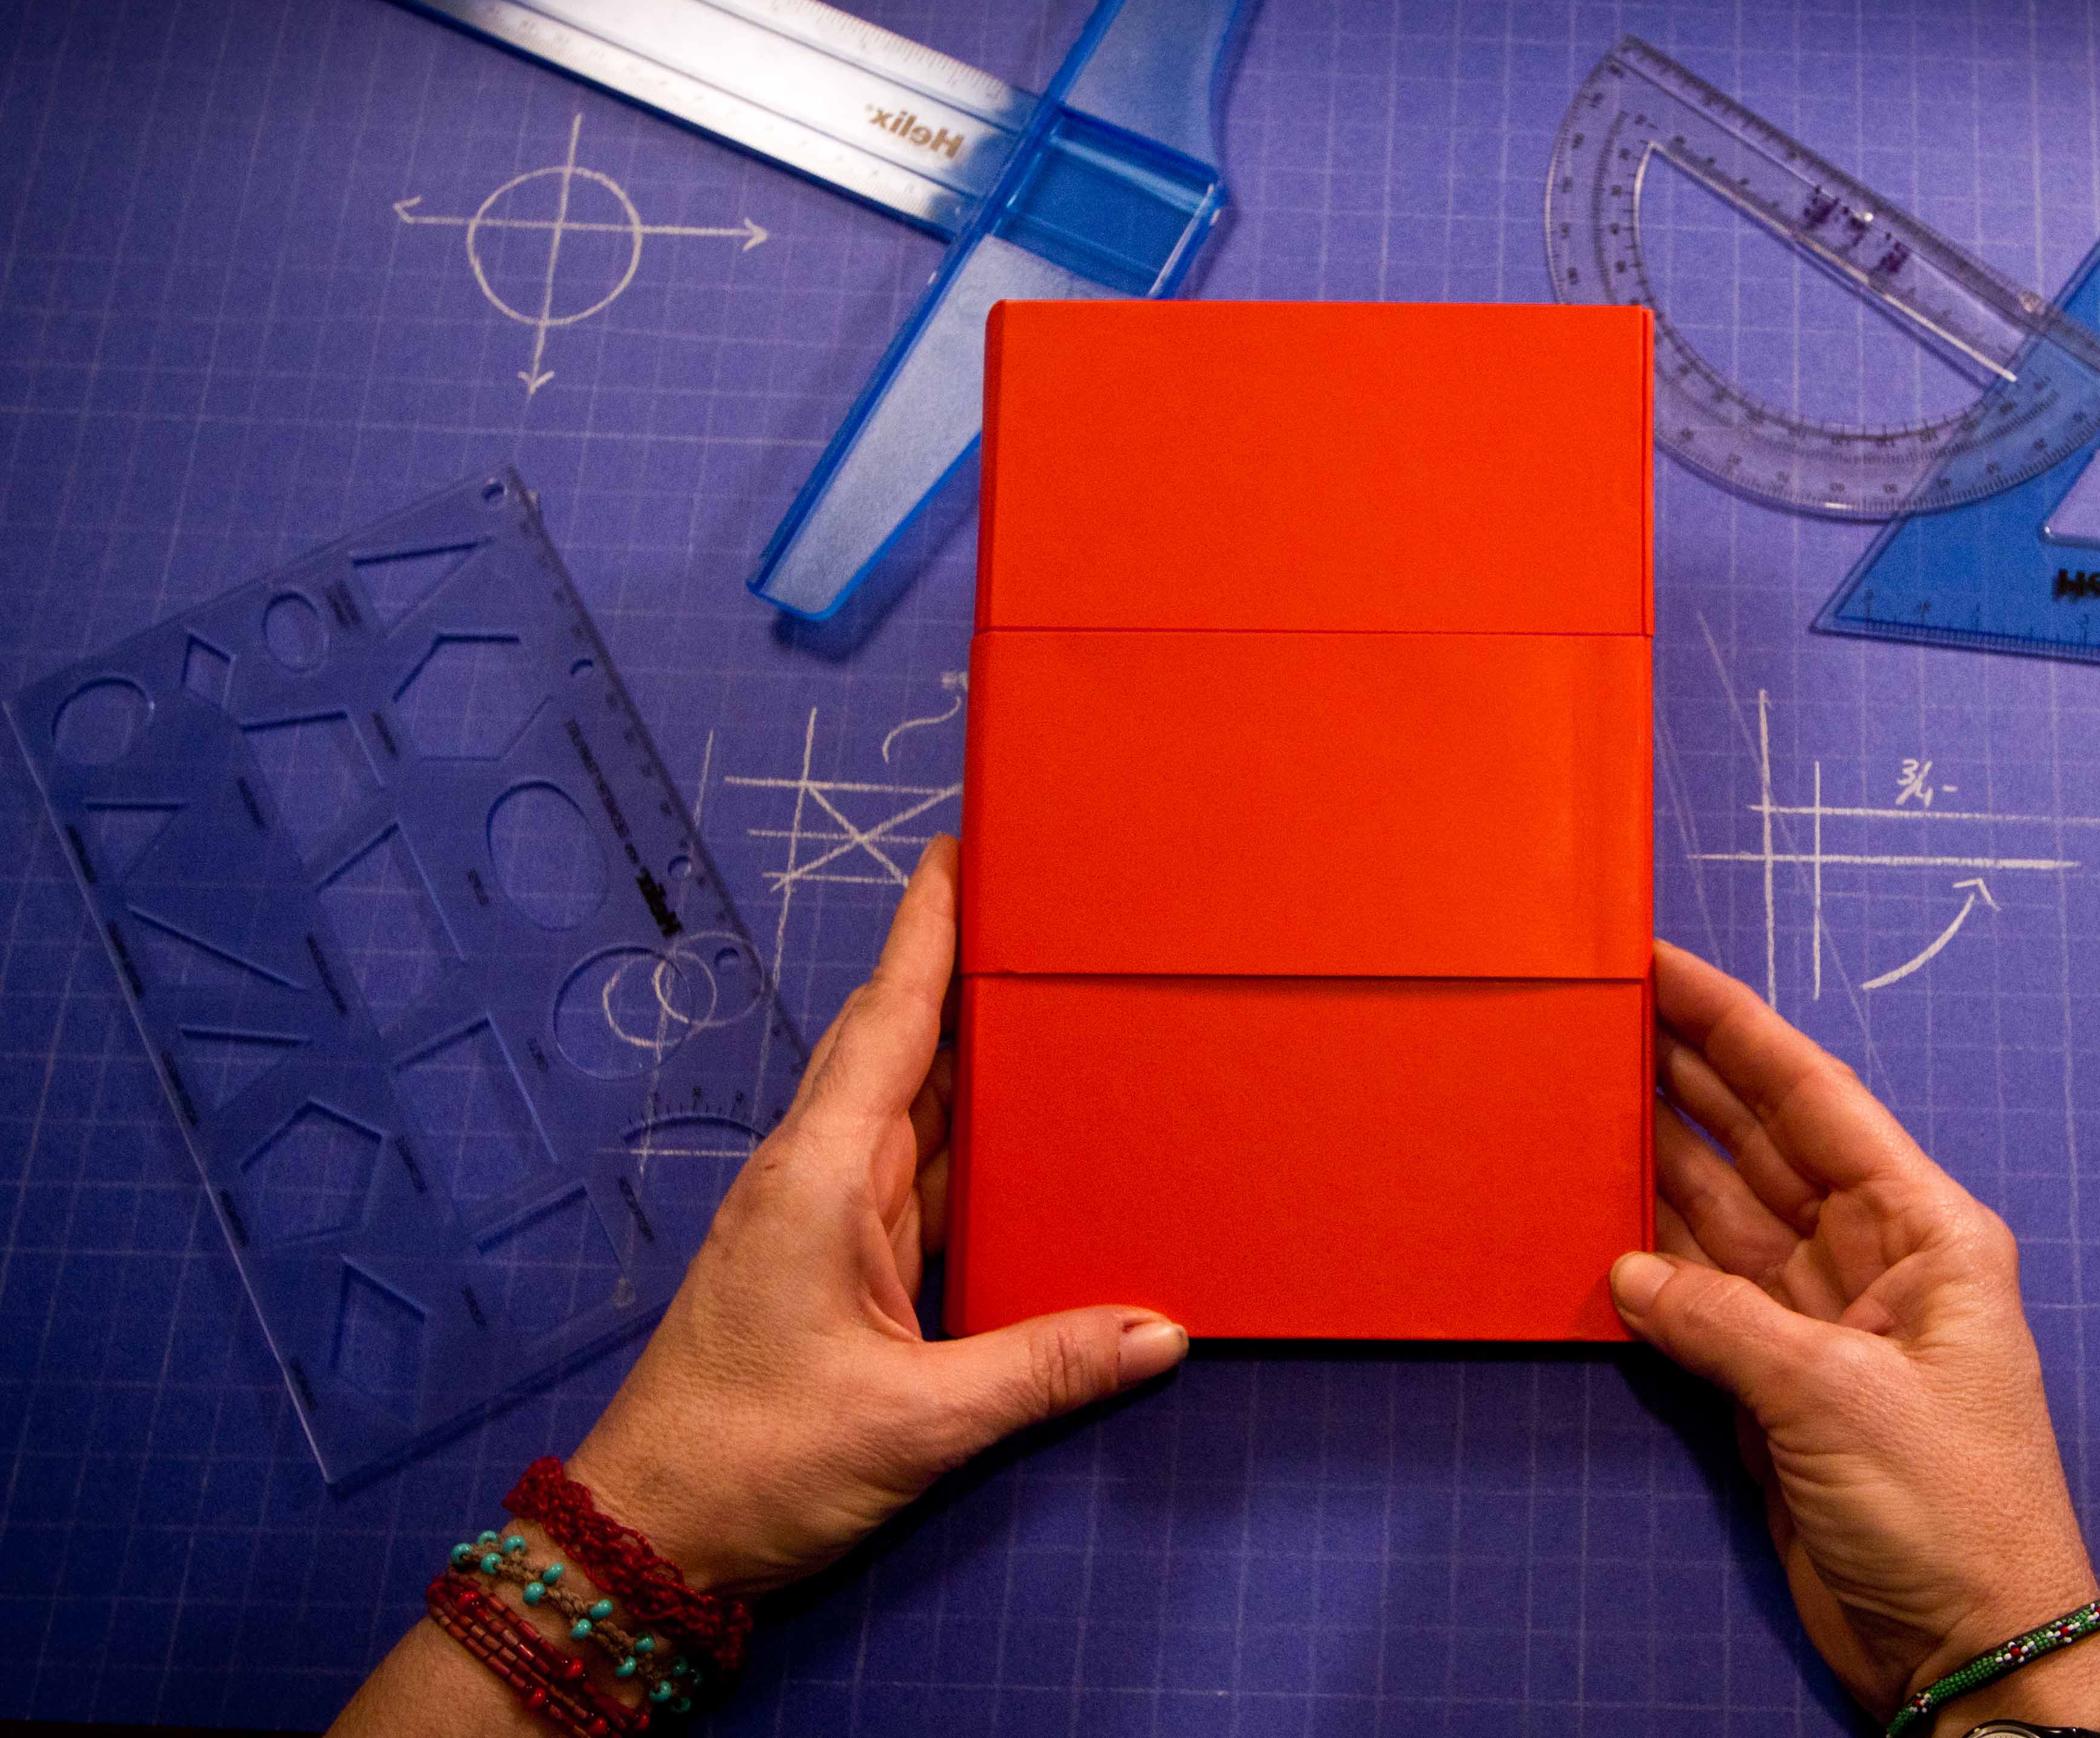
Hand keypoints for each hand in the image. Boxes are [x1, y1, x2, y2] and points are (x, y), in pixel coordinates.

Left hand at [564, 834, 1188, 1598]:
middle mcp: (818, 1177)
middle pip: (900, 1045)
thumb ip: (1043, 1369)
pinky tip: (1018, 1133)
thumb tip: (1163, 1331)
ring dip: (967, 1053)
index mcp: (822, 1178)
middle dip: (961, 970)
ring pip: (909, 1109)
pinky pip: (913, 1175)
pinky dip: (964, 1139)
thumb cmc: (752, 1466)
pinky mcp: (831, 1265)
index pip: (889, 1022)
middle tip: (1036, 906)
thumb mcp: (915, 1422)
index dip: (926, 930)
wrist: (650, 1538)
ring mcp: (821, 1220)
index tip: (958, 848)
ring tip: (1044, 996)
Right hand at [1611, 942, 2099, 1736]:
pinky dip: (1648, 1260)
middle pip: (1760, 1141)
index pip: (1813, 1097)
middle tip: (1602, 1012)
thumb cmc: (1949, 1511)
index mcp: (1924, 1229)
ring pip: (1721, 1212)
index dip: (1735, 1027)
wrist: (1971, 1648)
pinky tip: (1596, 1213)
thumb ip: (1724, 1322)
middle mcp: (1872, 1255)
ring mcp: (1819, 1318)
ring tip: (1580, 1092)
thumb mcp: (1837, 1398)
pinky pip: (1699, 1296)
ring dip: (1654, 1159)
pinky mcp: (1776, 1382)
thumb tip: (1631, 1271)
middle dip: (1684, 1075)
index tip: (1664, 966)